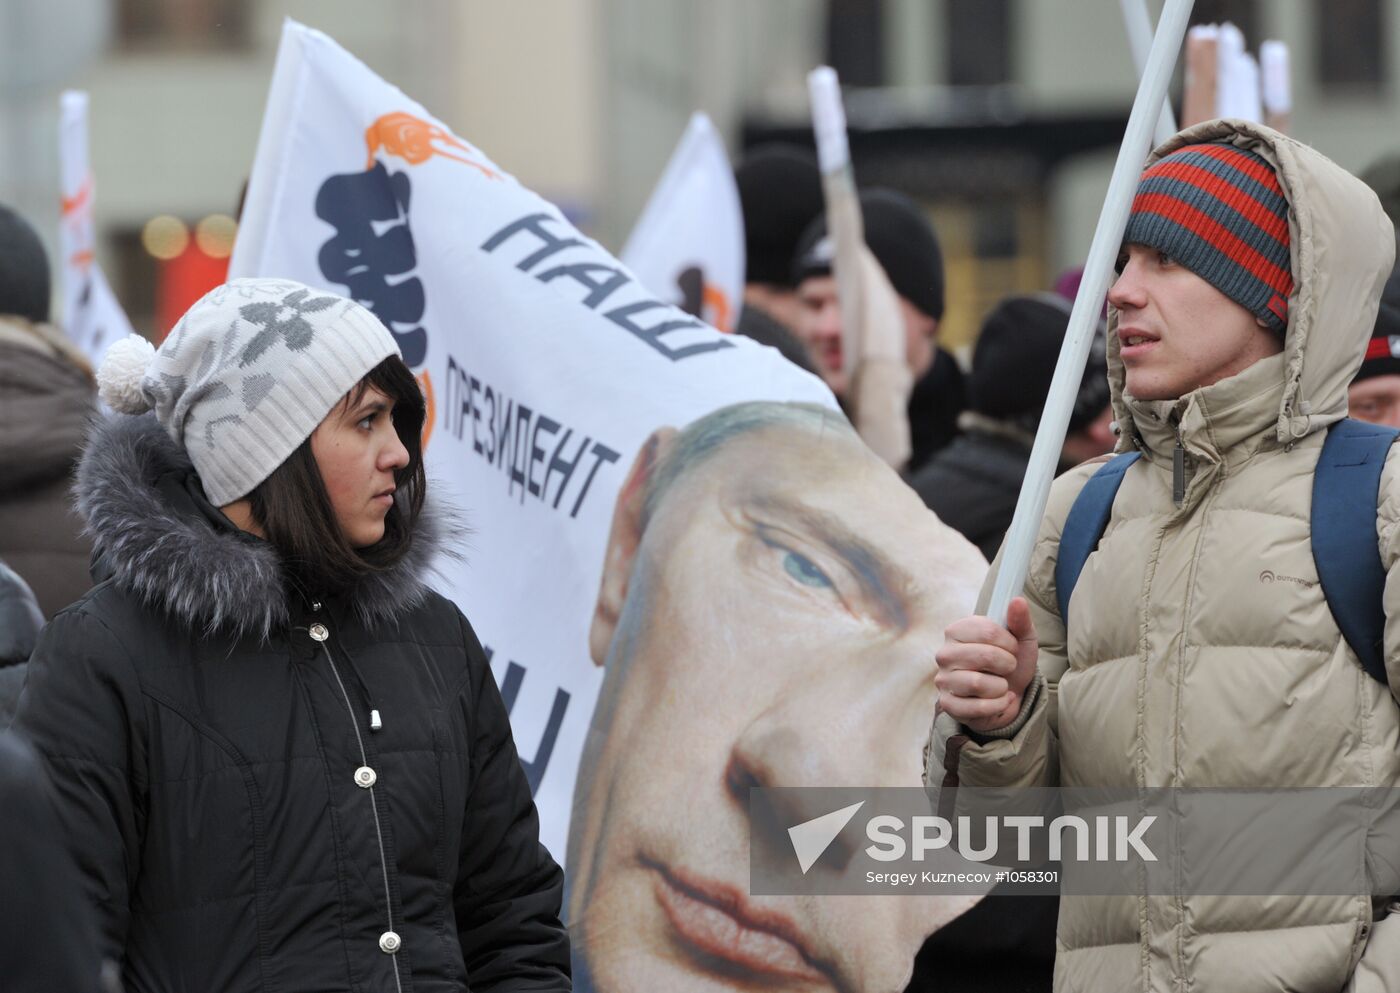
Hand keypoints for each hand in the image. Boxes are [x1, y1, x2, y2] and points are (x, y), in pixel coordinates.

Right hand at [934, 597, 1038, 733]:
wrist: (1008, 696)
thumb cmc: (1010, 663)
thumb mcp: (1021, 639)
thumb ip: (1020, 620)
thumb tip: (1017, 600)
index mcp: (956, 631)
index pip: (986, 630)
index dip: (1008, 642)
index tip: (1012, 648)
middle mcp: (945, 653)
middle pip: (984, 655)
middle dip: (1007, 664)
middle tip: (1008, 667)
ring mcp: (943, 680)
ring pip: (978, 683)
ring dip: (1001, 686)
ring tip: (1001, 685)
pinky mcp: (948, 704)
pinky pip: (978, 707)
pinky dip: (998, 705)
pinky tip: (999, 700)